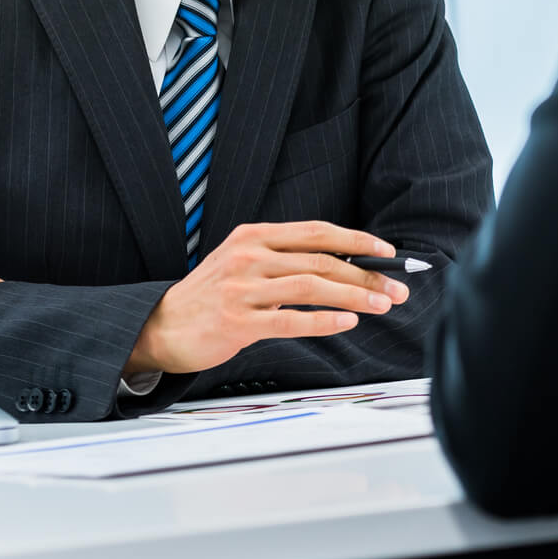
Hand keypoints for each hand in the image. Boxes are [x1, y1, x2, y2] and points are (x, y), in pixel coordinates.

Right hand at [126, 221, 410, 375]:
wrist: (161, 326)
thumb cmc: (211, 296)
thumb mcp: (242, 261)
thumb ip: (284, 258)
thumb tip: (344, 265)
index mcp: (253, 236)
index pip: (316, 232)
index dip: (357, 240)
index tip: (388, 252)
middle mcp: (248, 256)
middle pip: (321, 260)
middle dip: (366, 274)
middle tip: (396, 288)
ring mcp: (241, 289)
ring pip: (311, 287)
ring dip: (354, 296)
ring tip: (382, 305)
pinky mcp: (237, 322)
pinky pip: (290, 321)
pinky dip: (324, 321)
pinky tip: (348, 323)